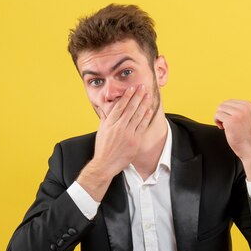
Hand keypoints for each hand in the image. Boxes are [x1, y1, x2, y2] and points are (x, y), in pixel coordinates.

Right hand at [77, 85, 153, 200]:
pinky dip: (146, 117)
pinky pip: (142, 126)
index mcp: (110, 123)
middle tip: (143, 87)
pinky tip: (150, 109)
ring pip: (138, 115)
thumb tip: (104, 107)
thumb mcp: (101, 130)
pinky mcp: (135, 140)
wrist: (105, 164)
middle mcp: (119, 126)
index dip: (127, 96)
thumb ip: (104, 118)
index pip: (120, 106)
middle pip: (131, 108)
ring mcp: (128, 133)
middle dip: (137, 96)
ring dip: (144, 104)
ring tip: (148, 95)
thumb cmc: (102, 147)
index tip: (132, 88)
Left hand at [214, 99, 250, 181]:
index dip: (228, 111)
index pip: (229, 102)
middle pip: (223, 105)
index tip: (233, 119)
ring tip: (226, 126)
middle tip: (227, 123)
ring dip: (219, 118)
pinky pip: (217, 116)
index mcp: (248, 105)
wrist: (249, 147)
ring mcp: (238, 115)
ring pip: (219, 110)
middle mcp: (244, 108)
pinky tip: (224, 128)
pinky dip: (217, 122)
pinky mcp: (230, 121)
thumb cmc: (249, 134)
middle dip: (222, 114)